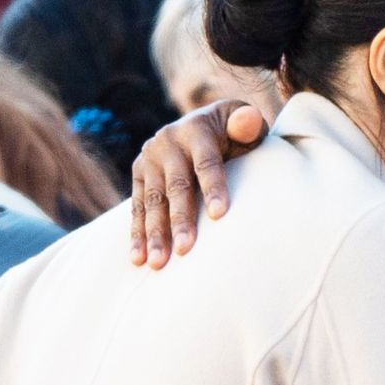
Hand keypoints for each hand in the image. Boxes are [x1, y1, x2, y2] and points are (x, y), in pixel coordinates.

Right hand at [129, 101, 266, 268]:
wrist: (202, 124)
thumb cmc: (234, 133)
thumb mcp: (244, 123)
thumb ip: (248, 124)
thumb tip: (248, 122)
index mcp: (196, 129)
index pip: (206, 162)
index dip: (213, 187)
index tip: (220, 215)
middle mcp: (168, 142)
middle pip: (176, 186)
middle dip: (180, 219)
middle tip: (186, 249)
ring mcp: (150, 159)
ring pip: (152, 200)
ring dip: (154, 233)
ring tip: (158, 263)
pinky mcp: (138, 174)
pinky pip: (136, 207)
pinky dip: (137, 234)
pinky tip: (138, 258)